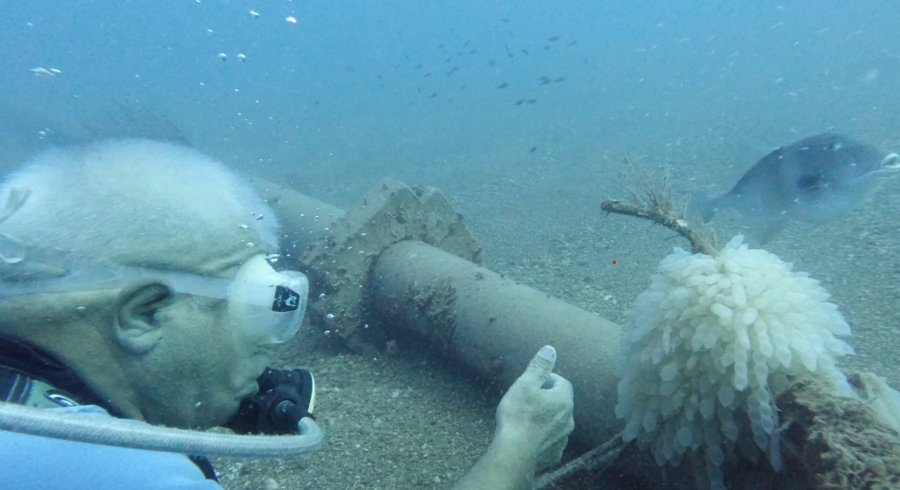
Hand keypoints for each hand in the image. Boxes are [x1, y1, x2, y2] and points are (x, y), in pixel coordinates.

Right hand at [453, 346, 574, 489]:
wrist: (515, 453)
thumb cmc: (518, 415)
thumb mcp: (525, 384)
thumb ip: (540, 366)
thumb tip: (551, 349)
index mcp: (564, 400)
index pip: (562, 382)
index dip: (547, 380)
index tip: (531, 383)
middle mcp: (569, 420)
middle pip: (560, 402)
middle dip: (546, 398)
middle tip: (526, 399)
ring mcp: (563, 438)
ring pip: (556, 421)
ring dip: (545, 417)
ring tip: (525, 418)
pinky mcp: (555, 454)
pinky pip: (551, 439)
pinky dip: (542, 435)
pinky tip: (527, 436)